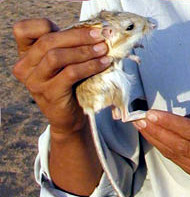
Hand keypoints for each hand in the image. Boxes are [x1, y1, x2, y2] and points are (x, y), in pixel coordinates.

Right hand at [13, 18, 110, 134]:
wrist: (68, 118)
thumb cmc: (68, 86)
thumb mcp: (62, 63)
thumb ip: (66, 46)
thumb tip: (92, 30)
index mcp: (25, 56)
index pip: (25, 30)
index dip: (47, 25)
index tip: (76, 29)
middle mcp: (24, 68)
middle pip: (46, 41)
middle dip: (77, 36)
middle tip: (100, 37)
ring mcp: (35, 82)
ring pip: (56, 56)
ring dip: (84, 51)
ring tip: (103, 50)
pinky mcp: (49, 94)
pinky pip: (70, 73)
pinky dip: (89, 66)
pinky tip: (103, 64)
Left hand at [133, 107, 189, 179]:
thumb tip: (171, 121)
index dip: (170, 123)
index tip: (152, 115)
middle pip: (179, 146)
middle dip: (156, 131)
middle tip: (141, 120)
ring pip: (174, 155)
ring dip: (155, 140)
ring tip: (142, 127)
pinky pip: (176, 160)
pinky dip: (162, 148)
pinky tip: (153, 138)